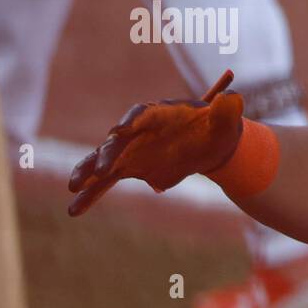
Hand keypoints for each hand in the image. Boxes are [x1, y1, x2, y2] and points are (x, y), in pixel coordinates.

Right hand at [67, 92, 244, 216]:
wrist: (212, 143)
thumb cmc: (218, 126)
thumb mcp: (227, 117)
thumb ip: (228, 108)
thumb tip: (234, 97)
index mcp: (159, 114)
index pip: (141, 114)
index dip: (131, 121)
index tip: (122, 130)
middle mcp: (139, 132)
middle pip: (117, 141)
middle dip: (107, 153)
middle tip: (101, 168)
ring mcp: (132, 151)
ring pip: (103, 161)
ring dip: (87, 173)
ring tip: (73, 188)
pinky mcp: (131, 168)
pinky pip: (106, 182)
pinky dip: (91, 194)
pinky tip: (75, 210)